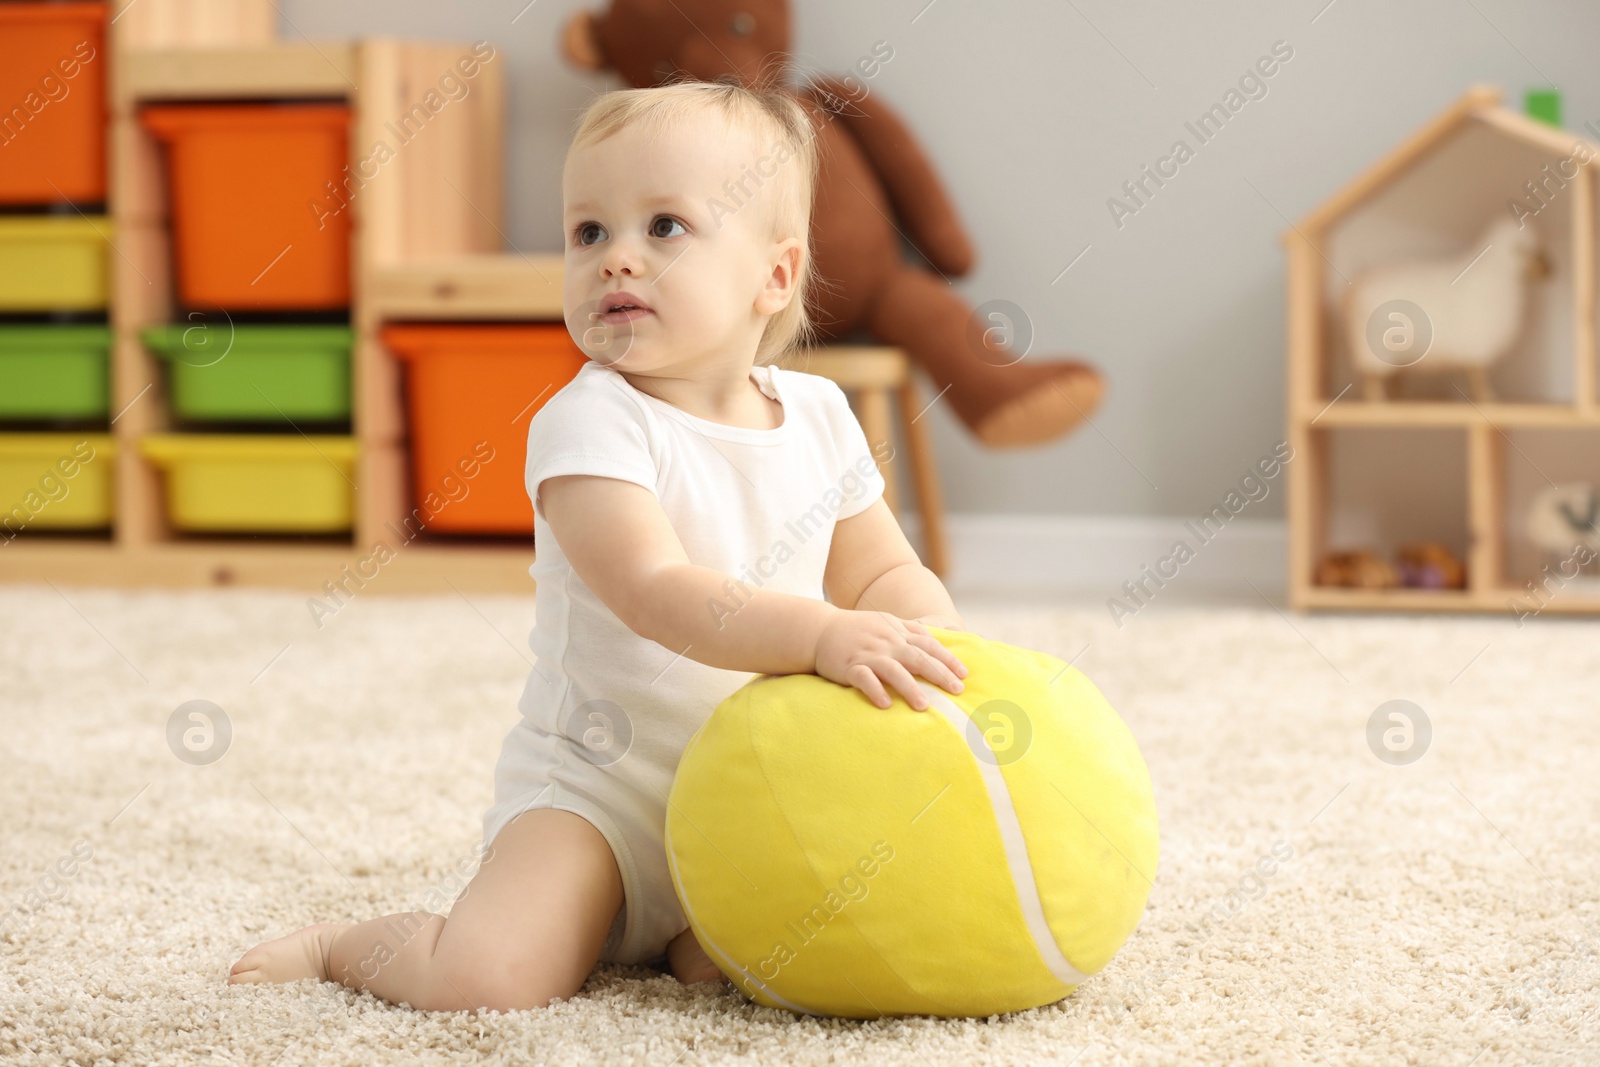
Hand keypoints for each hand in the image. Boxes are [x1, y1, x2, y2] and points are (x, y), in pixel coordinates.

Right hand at [814, 610, 968, 711]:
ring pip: (893, 670)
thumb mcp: (886, 622)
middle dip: (939, 674)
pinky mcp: (848, 666)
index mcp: (896, 631)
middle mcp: (885, 642)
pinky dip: (875, 690)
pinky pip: (863, 678)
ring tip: (925, 706)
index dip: (947, 658)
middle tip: (957, 690)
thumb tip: (939, 640)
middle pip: (917, 657)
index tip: (964, 674)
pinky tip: (886, 704)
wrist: (819, 629)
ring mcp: (867, 654)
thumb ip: (911, 631)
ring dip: (910, 687)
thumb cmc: (857, 630)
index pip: (928, 644)